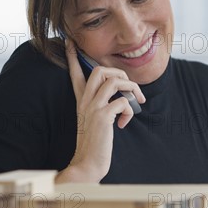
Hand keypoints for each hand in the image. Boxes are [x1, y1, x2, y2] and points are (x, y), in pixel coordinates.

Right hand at [57, 39, 145, 182]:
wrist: (87, 164)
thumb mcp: (95, 123)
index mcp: (81, 102)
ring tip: (137, 103)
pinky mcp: (103, 118)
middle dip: (119, 73)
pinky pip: (123, 102)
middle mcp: (85, 102)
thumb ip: (102, 108)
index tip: (70, 42)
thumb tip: (121, 100)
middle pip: (99, 70)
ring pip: (114, 82)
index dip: (74, 57)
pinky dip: (130, 110)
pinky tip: (124, 124)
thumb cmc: (94, 146)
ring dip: (132, 89)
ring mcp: (93, 109)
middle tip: (129, 87)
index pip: (75, 74)